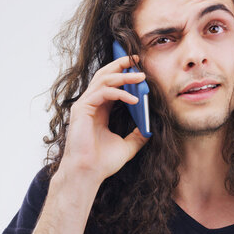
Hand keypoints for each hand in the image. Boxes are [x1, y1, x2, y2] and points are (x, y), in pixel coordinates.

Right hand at [58, 55, 149, 182]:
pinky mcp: (82, 109)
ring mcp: (85, 105)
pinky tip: (134, 99)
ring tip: (141, 76)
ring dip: (123, 76)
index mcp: (100, 109)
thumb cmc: (102, 163)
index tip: (139, 68)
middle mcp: (91, 104)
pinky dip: (119, 93)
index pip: (110, 83)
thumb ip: (138, 136)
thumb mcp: (127, 146)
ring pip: (104, 79)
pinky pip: (102, 93)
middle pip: (104, 75)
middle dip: (121, 65)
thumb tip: (151, 129)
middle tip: (137, 59)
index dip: (123, 73)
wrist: (88, 174)